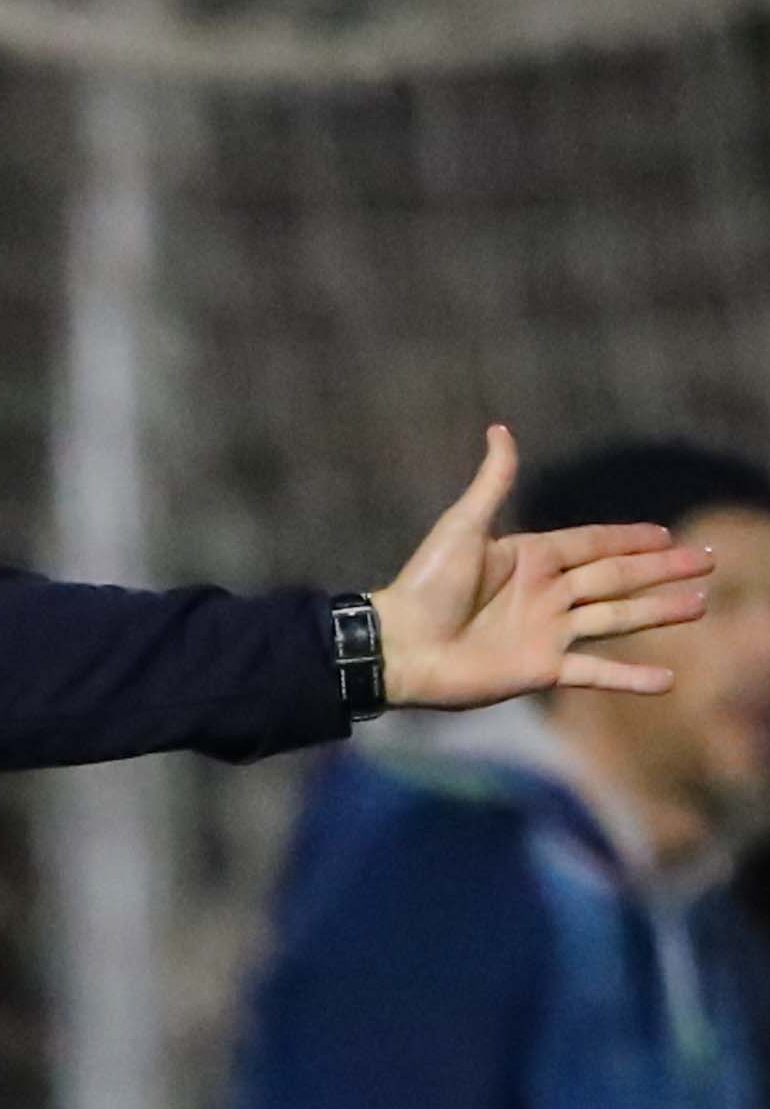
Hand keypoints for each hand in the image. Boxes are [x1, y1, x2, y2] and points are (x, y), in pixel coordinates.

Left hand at [374, 425, 711, 707]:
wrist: (400, 646)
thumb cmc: (424, 584)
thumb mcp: (462, 526)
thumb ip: (492, 482)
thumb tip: (500, 429)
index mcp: (533, 557)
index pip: (596, 542)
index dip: (631, 538)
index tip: (666, 534)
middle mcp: (548, 593)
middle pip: (618, 577)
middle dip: (663, 569)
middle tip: (708, 561)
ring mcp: (549, 632)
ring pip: (618, 618)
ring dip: (660, 612)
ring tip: (701, 604)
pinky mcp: (542, 669)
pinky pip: (596, 671)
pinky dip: (630, 677)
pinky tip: (666, 680)